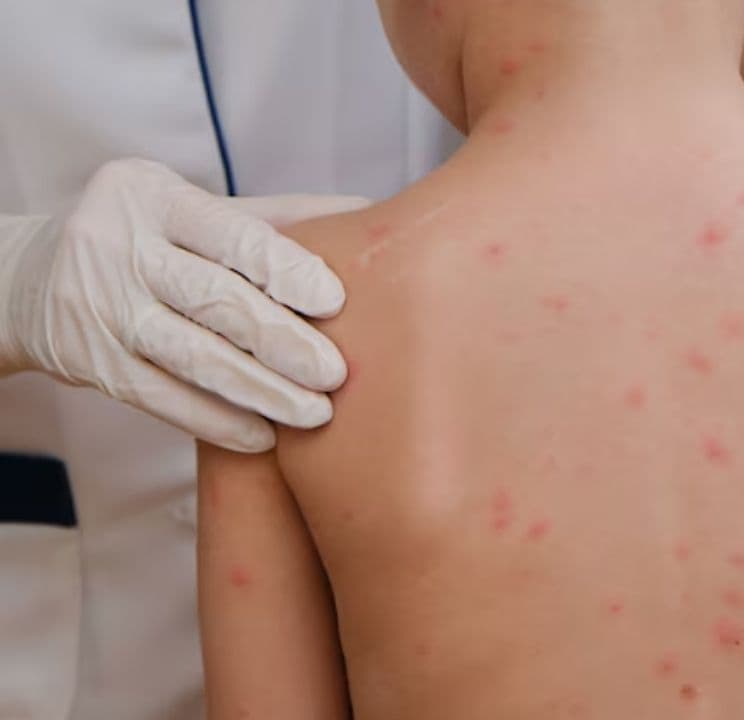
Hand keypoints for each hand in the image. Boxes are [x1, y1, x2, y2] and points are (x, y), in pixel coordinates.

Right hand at [0, 158, 369, 451]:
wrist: (27, 279)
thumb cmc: (145, 238)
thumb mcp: (191, 209)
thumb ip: (274, 217)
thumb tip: (371, 214)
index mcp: (152, 197)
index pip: (231, 235)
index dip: (286, 270)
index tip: (337, 301)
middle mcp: (118, 247)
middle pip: (216, 301)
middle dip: (284, 341)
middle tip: (338, 373)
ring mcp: (99, 308)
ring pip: (193, 357)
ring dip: (261, 391)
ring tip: (315, 414)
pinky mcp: (90, 363)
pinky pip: (162, 398)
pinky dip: (217, 420)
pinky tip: (265, 436)